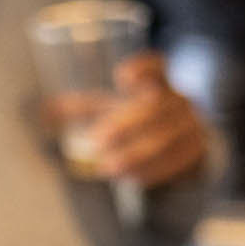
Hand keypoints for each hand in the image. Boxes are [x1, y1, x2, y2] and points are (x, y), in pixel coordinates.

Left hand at [83, 52, 209, 186]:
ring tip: (108, 168)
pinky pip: (179, 161)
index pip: (158, 66)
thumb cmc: (140, 118)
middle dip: (126, 124)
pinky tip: (133, 179)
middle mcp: (180, 100)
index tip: (121, 79)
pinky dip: (154, 170)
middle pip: (157, 107)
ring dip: (137, 155)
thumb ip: (84, 107)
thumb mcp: (114, 108)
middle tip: (96, 141)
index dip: (144, 69)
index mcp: (159, 81)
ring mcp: (194, 125)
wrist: (188, 140)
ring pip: (169, 138)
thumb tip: (44, 112)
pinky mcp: (200, 151)